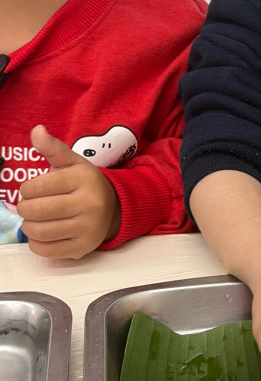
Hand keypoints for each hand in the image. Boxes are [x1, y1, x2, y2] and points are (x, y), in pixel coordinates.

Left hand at [17, 125, 120, 258]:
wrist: (114, 208)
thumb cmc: (85, 184)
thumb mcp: (72, 163)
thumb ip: (53, 148)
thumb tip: (37, 130)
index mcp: (84, 179)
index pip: (37, 187)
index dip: (26, 189)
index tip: (31, 190)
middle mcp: (89, 204)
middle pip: (37, 210)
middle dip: (24, 208)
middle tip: (29, 206)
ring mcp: (87, 228)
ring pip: (39, 232)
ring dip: (29, 226)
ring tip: (35, 219)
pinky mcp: (83, 248)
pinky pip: (46, 250)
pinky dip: (36, 243)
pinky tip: (43, 233)